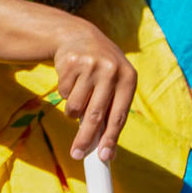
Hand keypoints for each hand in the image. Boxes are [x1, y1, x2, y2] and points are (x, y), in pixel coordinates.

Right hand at [54, 21, 136, 162]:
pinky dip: (65, 93)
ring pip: (75, 106)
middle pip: (95, 115)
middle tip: (77, 154)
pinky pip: (63, 92)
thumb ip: (112, 110)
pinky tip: (71, 80)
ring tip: (77, 99)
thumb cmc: (101, 69)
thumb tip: (106, 150)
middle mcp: (111, 70)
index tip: (103, 157)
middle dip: (85, 138)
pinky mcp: (70, 61)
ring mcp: (90, 64)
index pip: (119, 115)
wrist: (79, 36)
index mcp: (128, 78)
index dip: (111, 138)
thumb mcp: (115, 83)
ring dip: (73, 111)